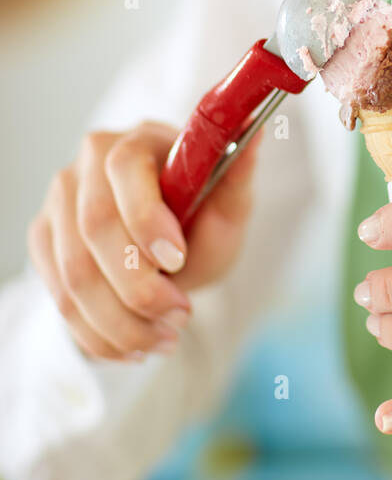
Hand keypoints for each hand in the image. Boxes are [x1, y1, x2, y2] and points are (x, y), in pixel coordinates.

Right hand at [27, 122, 262, 362]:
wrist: (170, 250)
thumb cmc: (200, 220)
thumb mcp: (229, 206)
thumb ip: (237, 178)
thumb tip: (257, 133)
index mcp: (138, 140)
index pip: (124, 168)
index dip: (146, 218)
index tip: (178, 261)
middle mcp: (89, 164)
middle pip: (94, 227)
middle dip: (139, 286)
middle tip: (180, 316)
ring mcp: (60, 202)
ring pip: (74, 274)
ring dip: (121, 321)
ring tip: (164, 339)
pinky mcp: (45, 241)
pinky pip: (61, 299)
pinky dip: (99, 334)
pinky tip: (134, 346)